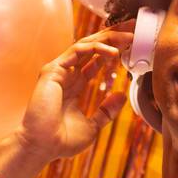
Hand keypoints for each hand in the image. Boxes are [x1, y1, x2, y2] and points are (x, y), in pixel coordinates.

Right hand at [0, 21, 134, 177]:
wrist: (42, 147)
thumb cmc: (60, 140)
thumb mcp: (93, 126)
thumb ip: (106, 111)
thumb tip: (121, 96)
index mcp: (75, 85)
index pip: (96, 60)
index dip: (114, 50)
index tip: (133, 45)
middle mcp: (67, 74)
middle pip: (93, 47)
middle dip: (114, 36)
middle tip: (135, 30)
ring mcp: (59, 71)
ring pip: (86, 45)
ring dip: (109, 38)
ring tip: (129, 38)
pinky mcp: (53, 70)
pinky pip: (76, 51)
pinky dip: (96, 48)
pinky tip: (113, 52)